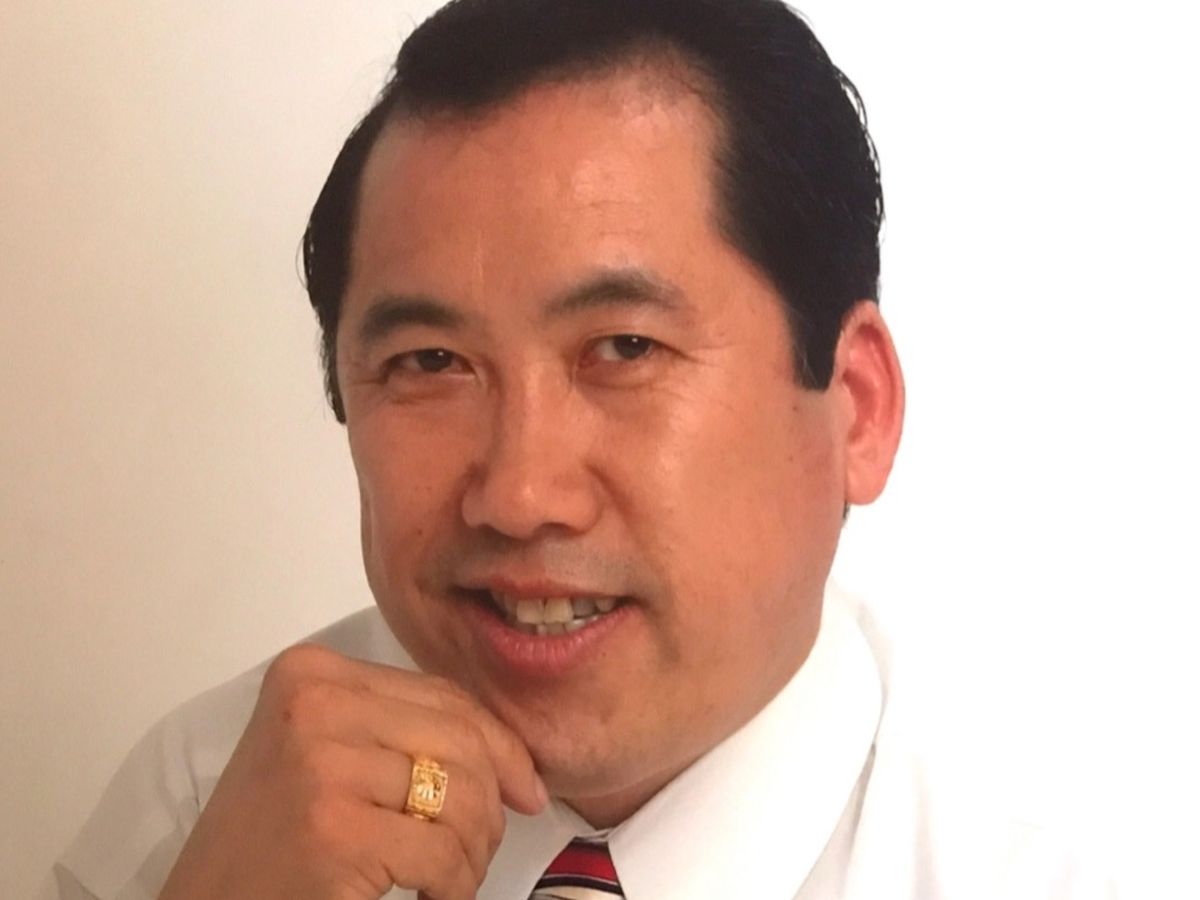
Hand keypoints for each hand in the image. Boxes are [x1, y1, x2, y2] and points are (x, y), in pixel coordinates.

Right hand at [158, 643, 546, 899]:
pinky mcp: (334, 829)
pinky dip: (454, 886)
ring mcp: (322, 763)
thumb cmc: (271, 839)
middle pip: (461, 741)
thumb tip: (517, 764)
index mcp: (313, 672)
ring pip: (463, 796)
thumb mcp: (325, 753)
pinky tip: (430, 897)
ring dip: (473, 851)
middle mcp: (315, 703)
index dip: (500, 744)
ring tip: (448, 877)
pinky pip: (443, 854)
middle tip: (479, 849)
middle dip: (491, 803)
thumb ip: (403, 733)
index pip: (442, 695)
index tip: (527, 789)